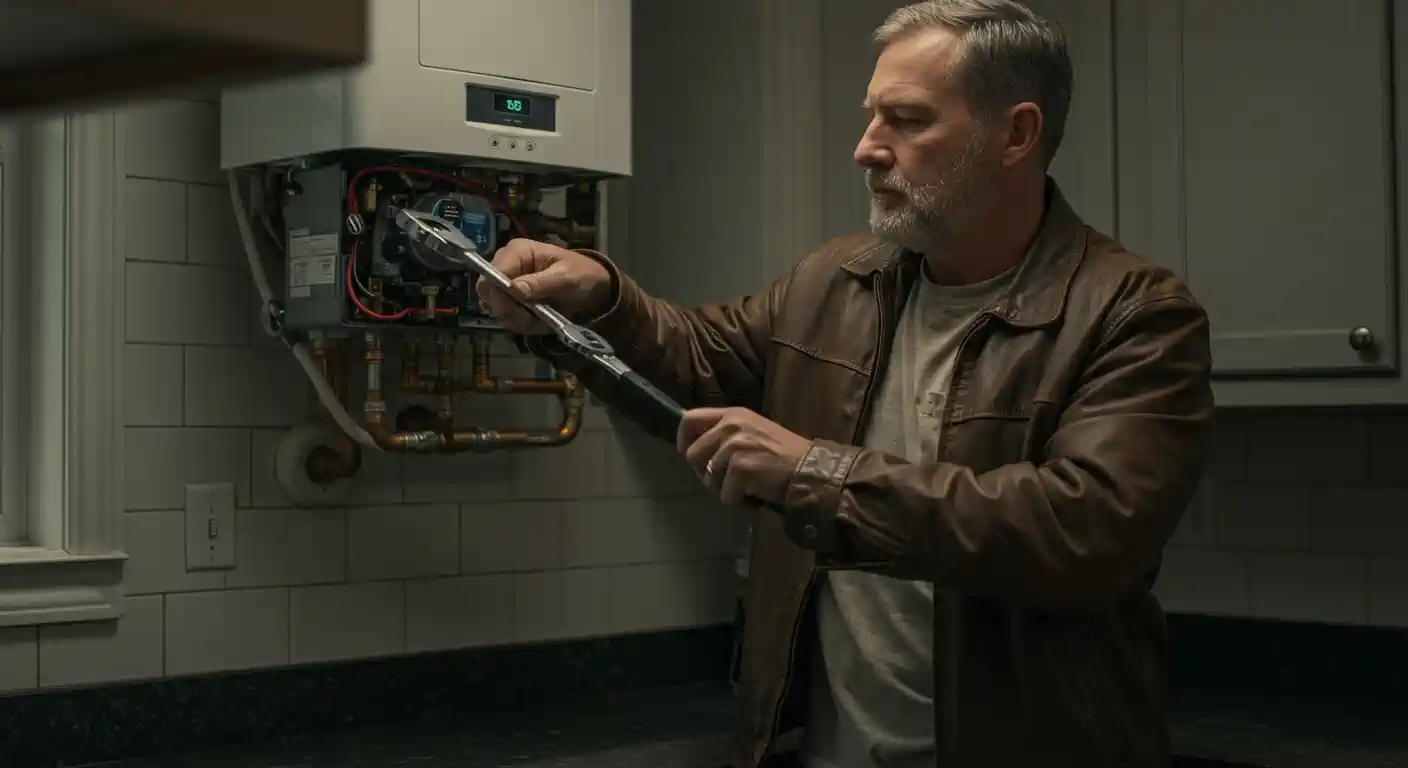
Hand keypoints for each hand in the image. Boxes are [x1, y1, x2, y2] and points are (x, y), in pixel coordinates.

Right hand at [476, 238, 611, 333]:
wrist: (593, 289)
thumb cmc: (581, 275)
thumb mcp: (566, 278)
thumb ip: (540, 283)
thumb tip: (513, 289)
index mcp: (517, 252)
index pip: (490, 274)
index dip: (499, 295)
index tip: (520, 310)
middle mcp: (507, 266)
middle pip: (487, 293)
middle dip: (509, 311)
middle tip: (531, 319)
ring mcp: (507, 285)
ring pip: (496, 309)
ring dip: (519, 320)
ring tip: (542, 319)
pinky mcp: (513, 301)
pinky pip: (508, 318)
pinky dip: (523, 324)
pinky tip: (540, 321)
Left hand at [677, 407, 811, 506]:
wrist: (811, 470)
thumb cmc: (784, 455)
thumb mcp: (753, 432)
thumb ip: (726, 436)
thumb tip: (699, 453)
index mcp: (732, 415)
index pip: (689, 419)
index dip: (684, 441)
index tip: (693, 458)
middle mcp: (731, 426)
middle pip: (693, 455)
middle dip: (706, 474)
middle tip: (729, 481)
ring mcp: (735, 447)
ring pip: (709, 478)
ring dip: (727, 490)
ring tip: (751, 487)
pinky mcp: (741, 469)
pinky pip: (726, 495)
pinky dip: (741, 502)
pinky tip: (758, 495)